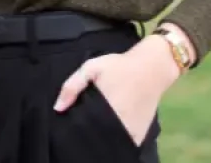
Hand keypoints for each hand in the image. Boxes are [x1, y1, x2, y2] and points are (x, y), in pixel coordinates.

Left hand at [53, 35, 180, 144]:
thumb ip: (73, 86)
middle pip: (96, 139)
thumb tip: (58, 108)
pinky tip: (108, 132)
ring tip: (94, 127)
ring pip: (110, 144)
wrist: (152, 67)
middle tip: (82, 124)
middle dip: (87, 135)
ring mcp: (131, 134)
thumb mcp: (92, 67)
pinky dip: (115, 142)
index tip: (69, 125)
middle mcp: (119, 126)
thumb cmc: (120, 66)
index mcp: (105, 110)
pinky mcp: (140, 136)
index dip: (75, 130)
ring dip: (101, 139)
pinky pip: (123, 145)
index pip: (84, 130)